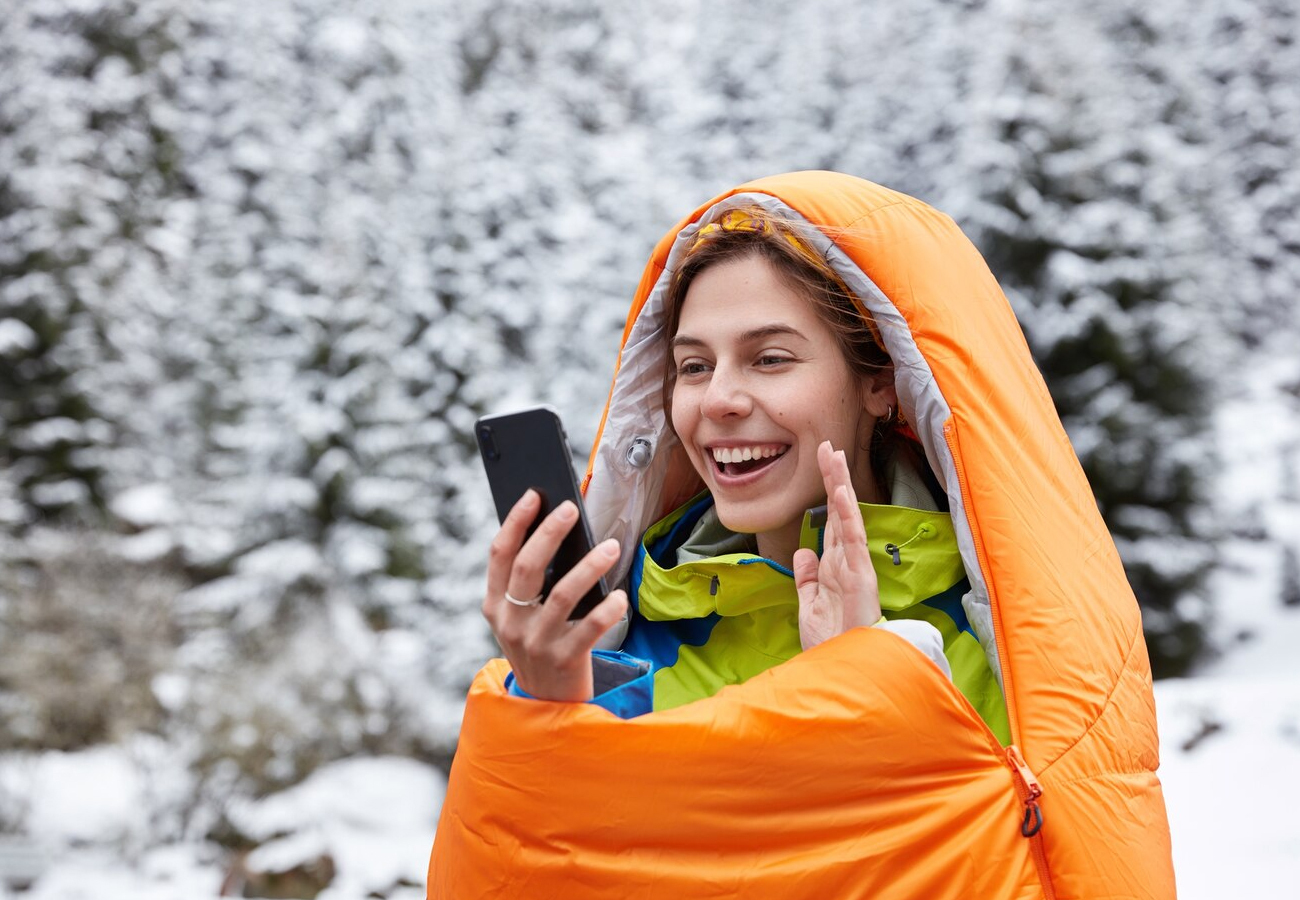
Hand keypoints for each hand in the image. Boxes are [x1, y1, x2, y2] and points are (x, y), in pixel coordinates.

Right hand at [482, 489, 628, 700]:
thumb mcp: (522, 618)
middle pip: (527, 567)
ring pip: (562, 594)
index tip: (534, 494)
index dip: (516, 521)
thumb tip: (558, 532)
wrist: (546, 706)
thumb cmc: (540, 645)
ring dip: (589, 566)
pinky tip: (620, 596)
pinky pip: (589, 629)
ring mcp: (535, 643)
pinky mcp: (563, 661)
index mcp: (495, 605)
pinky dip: (607, 609)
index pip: (500, 554)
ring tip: (612, 547)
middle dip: (550, 532)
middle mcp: (510, 623)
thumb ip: (530, 585)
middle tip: (571, 508)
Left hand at [792, 441, 882, 649]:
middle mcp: (847, 562)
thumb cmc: (831, 644)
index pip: (830, 522)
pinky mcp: (861, 577)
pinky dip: (848, 516)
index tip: (821, 464)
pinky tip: (841, 493)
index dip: (826, 493)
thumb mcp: (809, 606)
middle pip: (839, 512)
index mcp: (835, 567)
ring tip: (835, 455)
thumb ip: (807, 579)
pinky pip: (854, 541)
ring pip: (848, 518)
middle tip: (828, 446)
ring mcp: (855, 567)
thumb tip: (804, 550)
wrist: (843, 673)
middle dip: (834, 479)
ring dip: (840, 486)